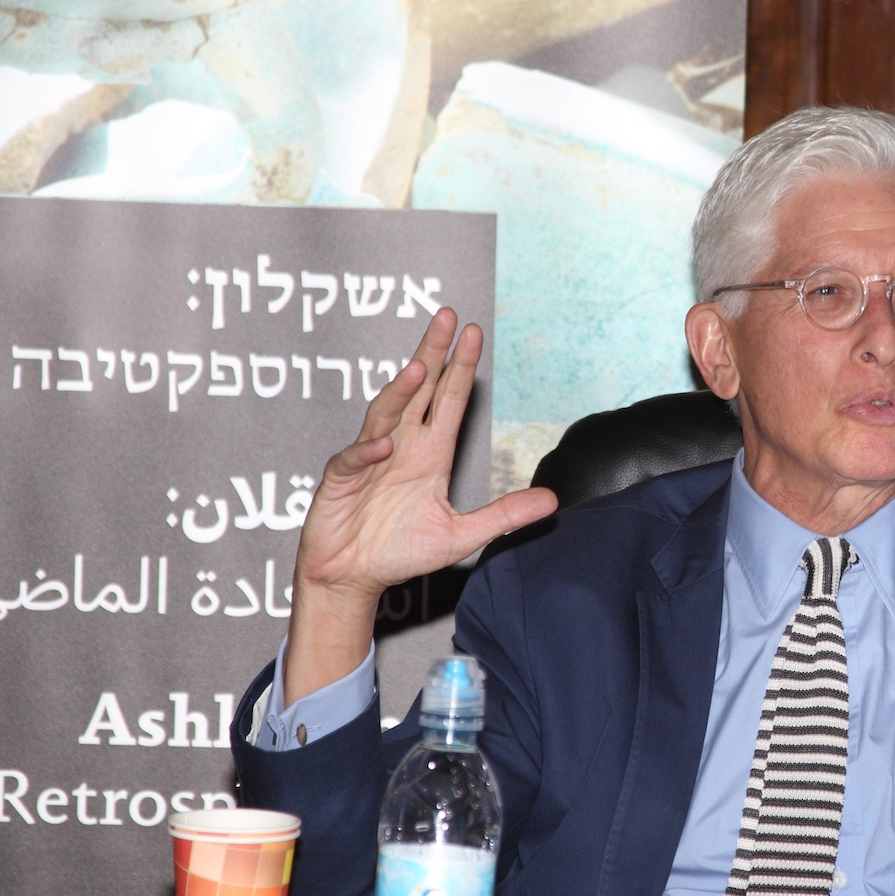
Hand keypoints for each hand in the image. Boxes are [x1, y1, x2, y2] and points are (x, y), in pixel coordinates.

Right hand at [284, 309, 557, 699]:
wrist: (353, 578)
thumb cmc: (399, 552)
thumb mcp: (462, 534)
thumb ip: (505, 516)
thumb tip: (553, 501)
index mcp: (430, 453)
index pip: (449, 400)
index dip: (460, 367)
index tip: (474, 332)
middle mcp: (402, 447)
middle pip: (418, 390)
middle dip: (432, 353)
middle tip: (446, 317)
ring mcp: (370, 459)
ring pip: (386, 414)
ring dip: (401, 391)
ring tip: (418, 367)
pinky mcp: (342, 480)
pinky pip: (355, 459)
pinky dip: (369, 451)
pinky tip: (386, 445)